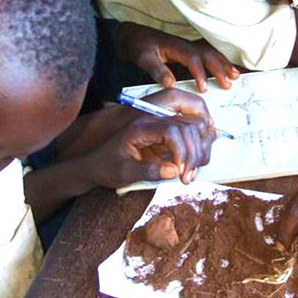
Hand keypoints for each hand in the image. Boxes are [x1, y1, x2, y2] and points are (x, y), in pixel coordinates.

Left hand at [83, 88, 216, 186]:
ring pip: (196, 125)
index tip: (181, 173)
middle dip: (195, 153)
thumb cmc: (107, 166)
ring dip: (201, 148)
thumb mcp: (123, 173)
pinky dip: (201, 143)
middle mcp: (154, 119)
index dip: (182, 151)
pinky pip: (194, 129)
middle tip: (188, 177)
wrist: (97, 162)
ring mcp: (163, 122)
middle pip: (189, 126)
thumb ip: (148, 171)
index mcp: (140, 126)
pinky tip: (195, 162)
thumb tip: (175, 171)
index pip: (172, 129)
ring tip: (191, 172)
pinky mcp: (169, 130)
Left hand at [116, 22, 238, 91]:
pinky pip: (208, 55)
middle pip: (207, 54)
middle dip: (219, 68)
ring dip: (224, 64)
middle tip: (228, 83)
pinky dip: (221, 61)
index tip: (203, 87)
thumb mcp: (143, 58)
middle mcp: (185, 45)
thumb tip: (171, 83)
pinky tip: (229, 69)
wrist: (136, 36)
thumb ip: (156, 70)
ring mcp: (189, 47)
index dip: (199, 72)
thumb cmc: (139, 46)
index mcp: (175, 46)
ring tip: (235, 76)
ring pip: (211, 53)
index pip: (191, 58)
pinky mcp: (190, 52)